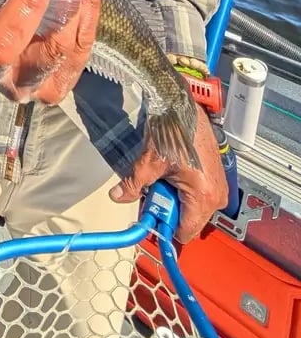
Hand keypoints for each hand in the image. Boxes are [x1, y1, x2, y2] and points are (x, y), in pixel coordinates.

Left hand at [109, 104, 228, 242]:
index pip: (185, 231)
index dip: (165, 226)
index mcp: (203, 196)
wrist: (182, 105)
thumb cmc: (171, 129)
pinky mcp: (217, 177)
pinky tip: (174, 172)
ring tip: (165, 176)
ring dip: (176, 198)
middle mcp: (217, 194)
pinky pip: (200, 195)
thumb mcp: (148, 162)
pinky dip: (185, 189)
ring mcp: (219, 186)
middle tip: (155, 189)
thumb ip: (133, 185)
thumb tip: (118, 196)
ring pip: (194, 207)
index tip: (151, 215)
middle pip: (189, 220)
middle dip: (169, 209)